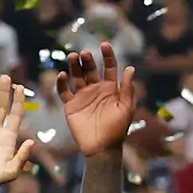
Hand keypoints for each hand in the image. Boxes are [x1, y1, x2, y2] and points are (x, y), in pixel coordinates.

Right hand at [53, 42, 135, 158]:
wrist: (102, 147)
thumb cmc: (117, 129)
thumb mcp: (126, 108)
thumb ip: (127, 89)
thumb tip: (131, 68)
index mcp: (111, 89)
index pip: (109, 68)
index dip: (107, 56)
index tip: (104, 44)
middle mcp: (96, 89)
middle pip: (90, 70)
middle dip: (87, 60)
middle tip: (84, 53)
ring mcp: (82, 96)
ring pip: (77, 77)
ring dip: (74, 67)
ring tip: (73, 57)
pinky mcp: (70, 105)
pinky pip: (64, 91)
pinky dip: (61, 83)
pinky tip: (62, 75)